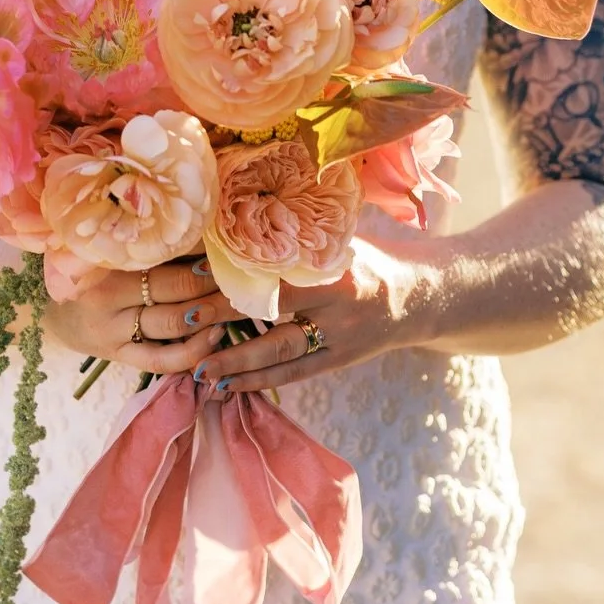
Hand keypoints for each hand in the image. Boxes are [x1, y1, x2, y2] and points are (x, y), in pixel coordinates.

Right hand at [42, 257, 240, 377]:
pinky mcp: (121, 356)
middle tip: (244, 275)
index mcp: (107, 258)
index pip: (164, 251)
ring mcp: (114, 328)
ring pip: (173, 322)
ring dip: (211, 313)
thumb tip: (207, 227)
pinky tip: (215, 338)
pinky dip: (193, 351)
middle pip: (174, 286)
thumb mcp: (111, 252)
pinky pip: (162, 359)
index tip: (229, 244)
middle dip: (214, 282)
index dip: (202, 249)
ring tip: (236, 304)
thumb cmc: (95, 276)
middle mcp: (109, 293)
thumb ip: (148, 243)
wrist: (58, 316)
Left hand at [194, 240, 429, 396]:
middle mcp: (338, 306)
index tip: (195, 272)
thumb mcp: (342, 238)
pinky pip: (296, 375)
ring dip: (238, 362)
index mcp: (337, 268)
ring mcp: (339, 338)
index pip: (280, 272)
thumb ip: (300, 234)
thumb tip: (237, 217)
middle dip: (227, 317)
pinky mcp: (339, 362)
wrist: (418, 296)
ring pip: (282, 354)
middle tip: (185, 318)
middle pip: (275, 314)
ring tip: (200, 371)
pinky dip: (261, 381)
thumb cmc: (370, 258)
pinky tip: (230, 386)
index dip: (239, 273)